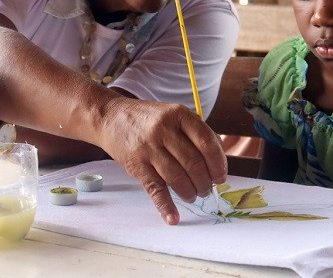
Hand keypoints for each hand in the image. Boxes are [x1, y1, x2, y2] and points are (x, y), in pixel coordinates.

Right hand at [99, 96, 226, 224]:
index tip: (221, 176)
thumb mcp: (174, 115)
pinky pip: (155, 188)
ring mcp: (149, 147)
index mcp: (179, 115)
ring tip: (193, 196)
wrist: (111, 117)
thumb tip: (218, 160)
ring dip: (190, 193)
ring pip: (177, 177)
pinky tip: (173, 217)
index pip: (207, 142)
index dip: (218, 163)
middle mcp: (164, 130)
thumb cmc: (148, 119)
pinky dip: (165, 206)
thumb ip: (196, 133)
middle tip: (206, 189)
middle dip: (205, 182)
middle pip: (194, 162)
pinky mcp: (136, 164)